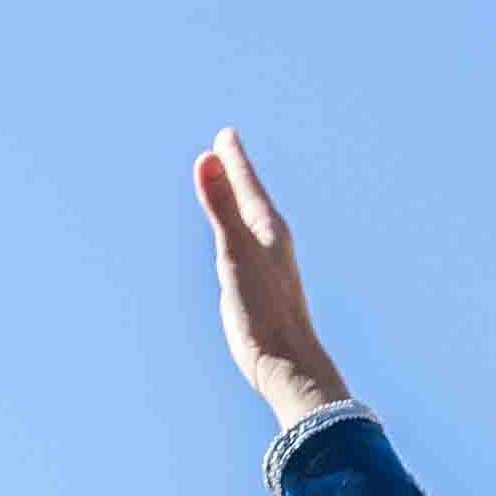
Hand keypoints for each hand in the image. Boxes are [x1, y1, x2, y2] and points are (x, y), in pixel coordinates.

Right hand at [195, 127, 351, 428]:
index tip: (225, 135)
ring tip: (228, 187)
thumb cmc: (265, 309)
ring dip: (235, 201)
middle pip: (249, 197)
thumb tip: (208, 158)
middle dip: (235, 172)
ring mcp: (264, 266)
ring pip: (246, 222)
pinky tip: (233, 242)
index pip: (247, 184)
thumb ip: (221, 205)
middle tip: (225, 147)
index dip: (233, 159)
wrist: (286, 361)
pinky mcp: (256, 288)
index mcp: (268, 229)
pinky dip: (232, 232)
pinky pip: (241, 247)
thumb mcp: (235, 251)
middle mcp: (269, 243)